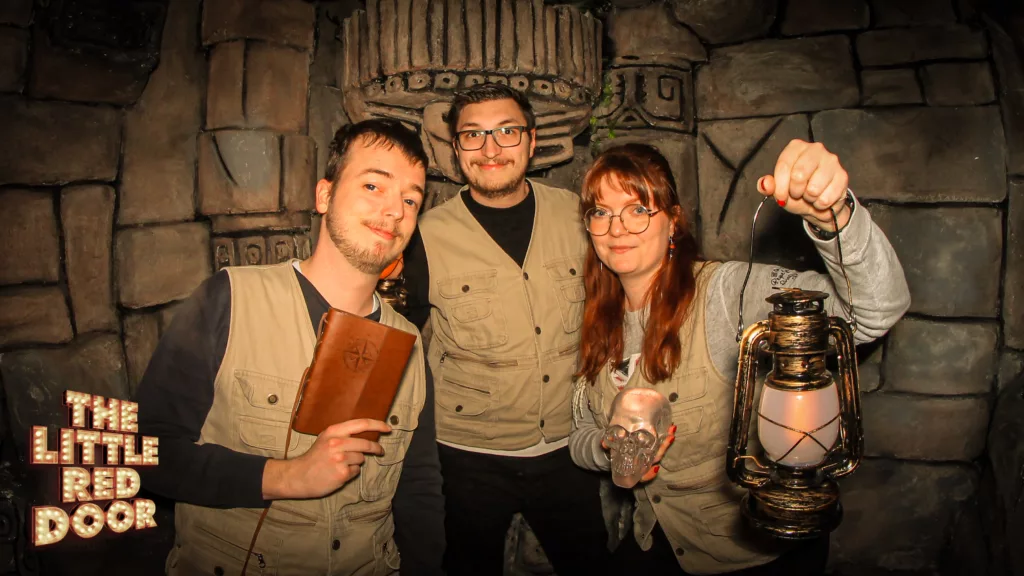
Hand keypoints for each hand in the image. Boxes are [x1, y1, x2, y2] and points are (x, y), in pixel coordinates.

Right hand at [262, 418, 391, 499]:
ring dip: (357, 461)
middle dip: (376, 448)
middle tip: (380, 450)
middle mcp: (337, 443)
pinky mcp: (342, 474)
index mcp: (333, 432)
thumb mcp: (326, 438)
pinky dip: (351, 472)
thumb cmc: (315, 457)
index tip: (387, 428)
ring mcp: (340, 459)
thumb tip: (367, 432)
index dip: (377, 425)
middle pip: (366, 443)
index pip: (361, 424)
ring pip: (361, 458)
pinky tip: (339, 472)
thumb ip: (343, 434)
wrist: (298, 476)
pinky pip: (356, 471)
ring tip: (342, 464)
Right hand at [601, 424, 676, 482]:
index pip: (644, 475)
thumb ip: (606, 445)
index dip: (650, 473)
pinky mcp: (651, 444)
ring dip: (666, 441)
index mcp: (634, 468)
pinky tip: (670, 428)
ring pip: (659, 450)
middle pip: (655, 459)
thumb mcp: (609, 447)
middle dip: (663, 448)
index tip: (656, 468)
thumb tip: (603, 444)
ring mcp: (648, 454)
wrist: (614, 443)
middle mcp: (643, 463)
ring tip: (671, 430)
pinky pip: (659, 443)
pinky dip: (665, 436)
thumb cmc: (613, 448)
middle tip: (669, 437)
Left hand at [758, 140, 851, 231]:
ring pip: (814, 188)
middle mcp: (815, 149)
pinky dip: (821, 205)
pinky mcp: (843, 176)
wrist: (819, 204)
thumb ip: (768, 186)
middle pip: (799, 175)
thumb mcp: (778, 190)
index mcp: (796, 148)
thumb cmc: (797, 192)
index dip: (780, 186)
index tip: (780, 196)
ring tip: (810, 195)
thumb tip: (765, 184)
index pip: (784, 165)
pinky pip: (826, 198)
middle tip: (798, 194)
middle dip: (795, 191)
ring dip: (809, 199)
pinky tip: (821, 199)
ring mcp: (831, 161)